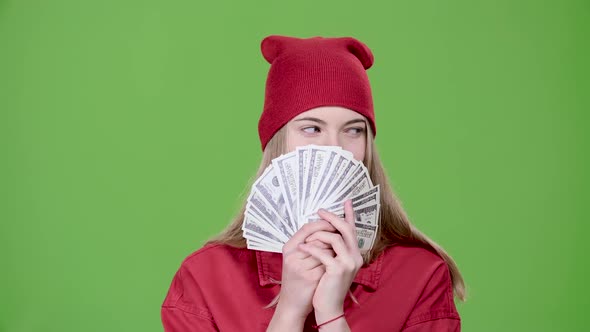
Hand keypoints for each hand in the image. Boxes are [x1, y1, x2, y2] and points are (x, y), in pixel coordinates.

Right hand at [268, 220, 335, 329]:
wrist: (292, 304)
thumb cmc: (295, 279)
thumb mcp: (295, 259)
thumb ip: (305, 243)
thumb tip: (324, 227)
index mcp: (288, 248)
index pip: (307, 228)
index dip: (322, 224)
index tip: (332, 222)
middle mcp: (292, 256)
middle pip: (318, 238)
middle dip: (331, 238)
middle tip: (337, 240)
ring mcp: (301, 267)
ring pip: (325, 250)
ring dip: (334, 251)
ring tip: (335, 254)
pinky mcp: (311, 278)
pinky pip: (328, 263)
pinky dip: (333, 262)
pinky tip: (334, 265)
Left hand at [299, 200, 362, 320]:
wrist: (330, 307)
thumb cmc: (329, 285)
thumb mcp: (335, 265)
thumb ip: (336, 250)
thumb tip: (329, 232)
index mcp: (355, 254)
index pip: (353, 230)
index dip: (350, 215)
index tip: (347, 201)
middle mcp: (356, 257)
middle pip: (345, 229)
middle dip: (331, 218)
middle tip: (320, 211)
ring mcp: (348, 263)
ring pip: (334, 238)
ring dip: (318, 235)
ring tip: (306, 238)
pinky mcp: (337, 270)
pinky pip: (322, 252)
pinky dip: (311, 248)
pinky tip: (302, 248)